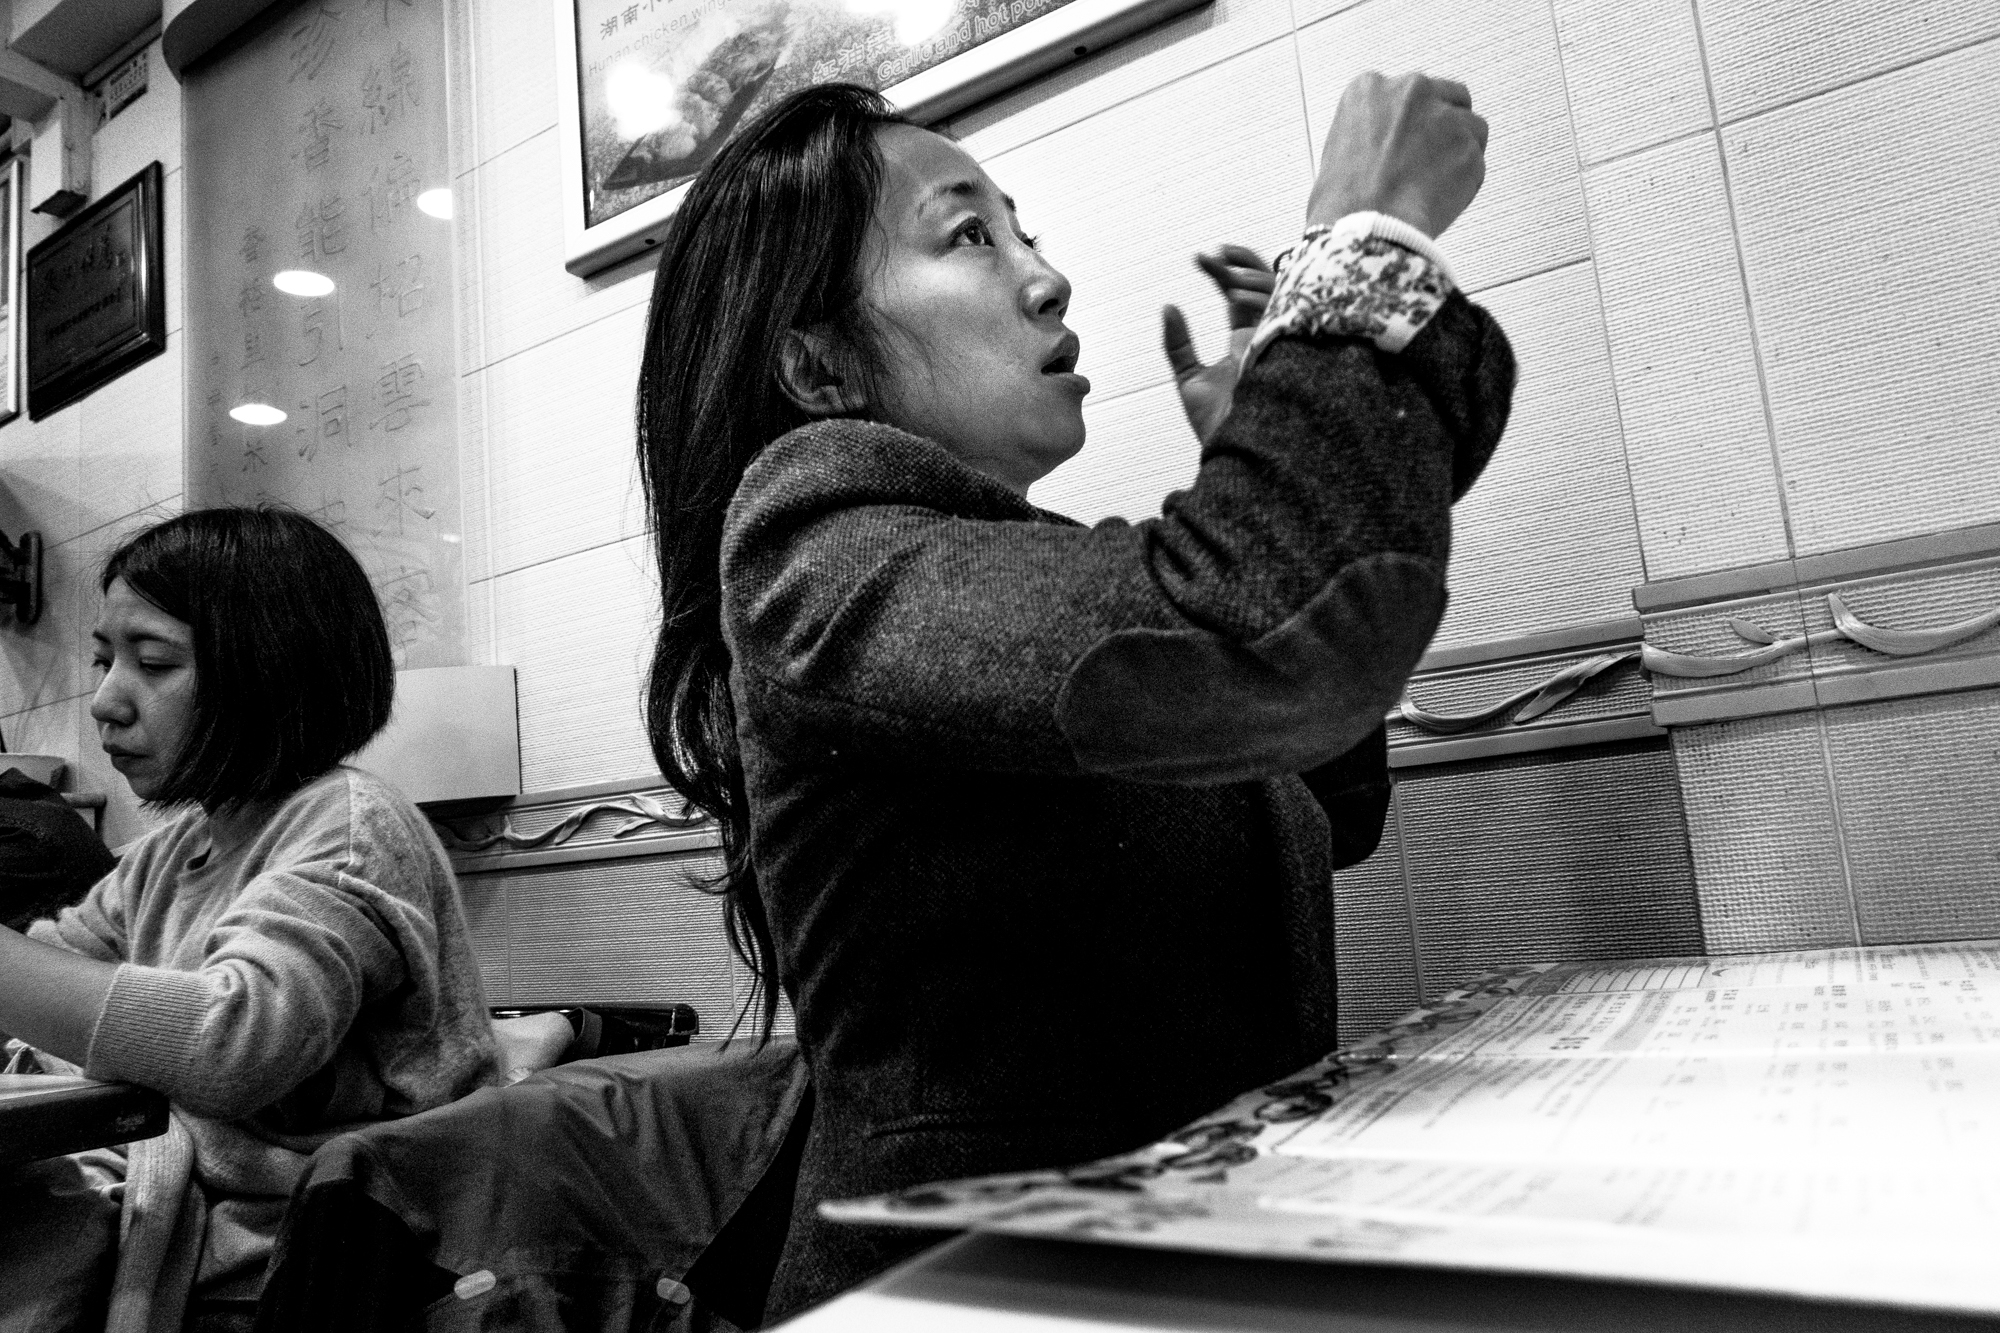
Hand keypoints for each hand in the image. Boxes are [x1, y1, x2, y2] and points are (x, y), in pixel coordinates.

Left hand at [1163, 245, 1272, 445]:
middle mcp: (1266, 336)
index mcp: (1246, 339)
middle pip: (1264, 286)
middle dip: (1242, 264)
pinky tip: (1233, 293)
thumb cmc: (1216, 424)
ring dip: (1252, 279)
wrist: (1233, 454)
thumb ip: (1178, 344)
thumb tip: (1168, 306)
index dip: (1223, 272)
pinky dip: (1260, 300)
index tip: (1199, 258)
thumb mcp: (1189, 377)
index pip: (1240, 295)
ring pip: (1279, 295)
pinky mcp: (1287, 352)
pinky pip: (1283, 315)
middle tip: (1214, 254)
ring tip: (1225, 274)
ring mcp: (1279, 342)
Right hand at [1307, 71, 1488, 237]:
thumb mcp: (1337, 147)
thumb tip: (1389, 141)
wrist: (1365, 227)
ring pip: (1472, 127)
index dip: (1412, 121)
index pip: (1410, 91)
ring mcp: (1445, 116)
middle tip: (1430, 161)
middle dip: (1444, 127)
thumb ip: (1371, 130)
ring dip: (1460, 152)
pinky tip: (1440, 200)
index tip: (1408, 142)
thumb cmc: (1344, 201)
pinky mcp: (1469, 146)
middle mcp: (1412, 91)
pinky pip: (1477, 162)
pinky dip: (1466, 182)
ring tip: (1435, 185)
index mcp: (1371, 88)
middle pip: (1449, 97)